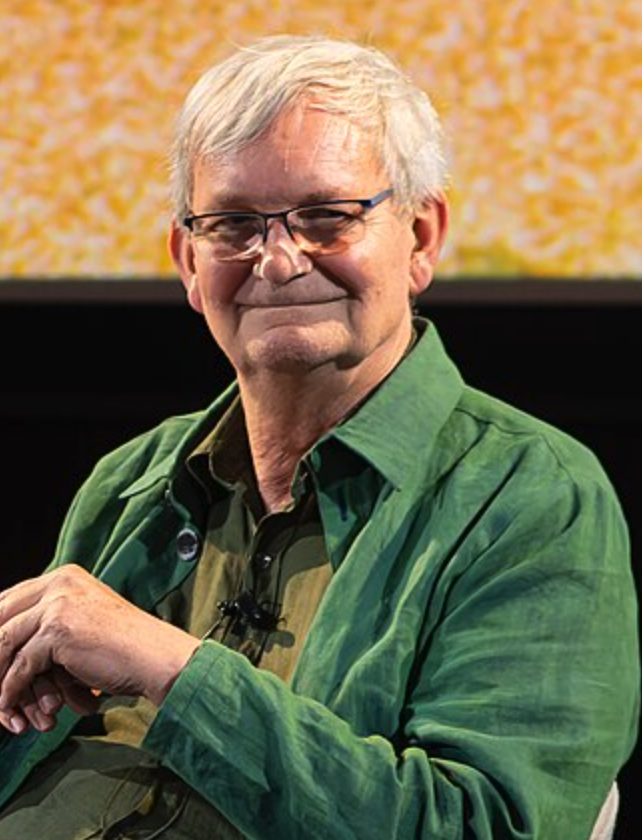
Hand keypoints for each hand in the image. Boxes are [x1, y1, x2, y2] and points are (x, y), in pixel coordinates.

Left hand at [0, 565, 200, 733]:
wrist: (156, 658)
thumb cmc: (125, 648)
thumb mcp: (83, 623)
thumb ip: (49, 623)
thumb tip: (5, 650)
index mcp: (65, 577)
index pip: (8, 599)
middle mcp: (59, 583)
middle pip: (0, 617)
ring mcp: (58, 604)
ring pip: (3, 643)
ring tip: (1, 707)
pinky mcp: (58, 630)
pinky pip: (19, 667)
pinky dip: (10, 693)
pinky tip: (11, 710)